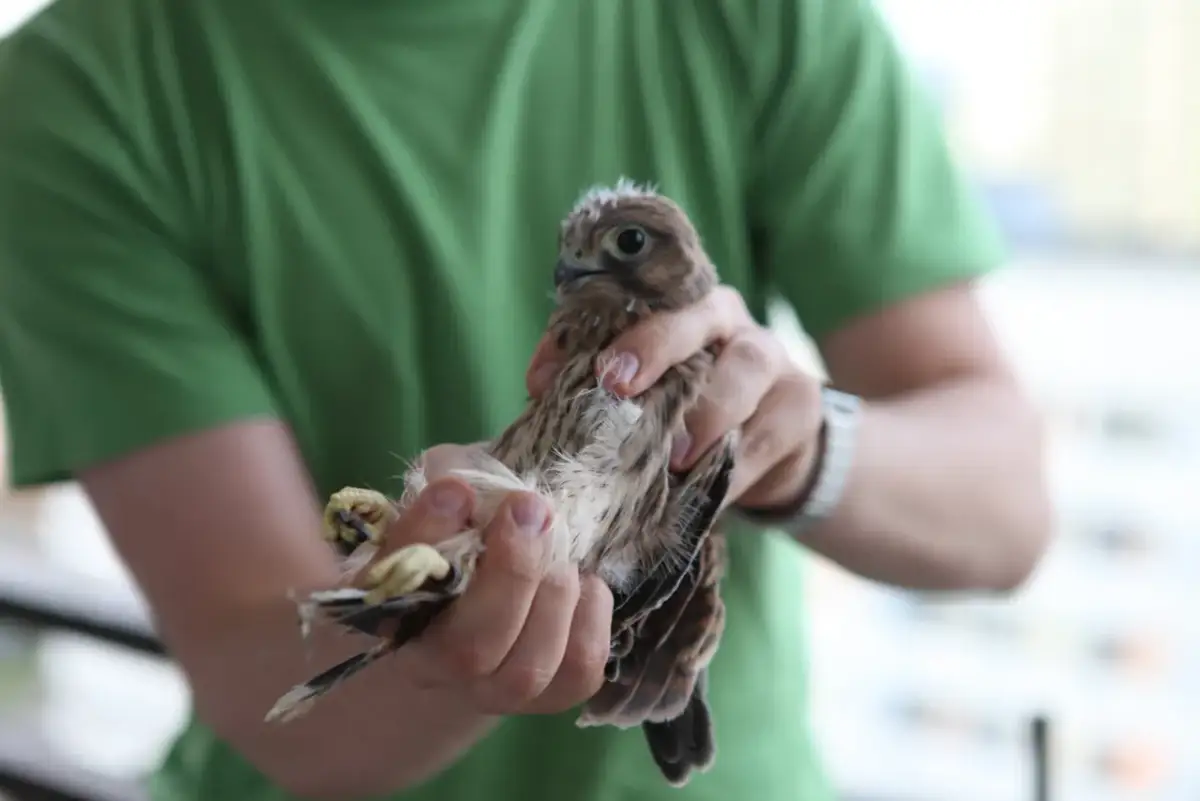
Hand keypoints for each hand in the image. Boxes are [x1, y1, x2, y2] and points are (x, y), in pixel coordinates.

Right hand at [365, 444, 613, 715]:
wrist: (488, 591)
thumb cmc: (464, 531)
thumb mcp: (449, 493)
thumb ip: (451, 477)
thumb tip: (465, 484)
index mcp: (388, 604)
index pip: (393, 580)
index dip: (425, 535)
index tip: (456, 490)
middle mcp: (431, 663)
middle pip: (467, 650)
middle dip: (512, 574)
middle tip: (531, 509)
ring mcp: (490, 690)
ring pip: (526, 670)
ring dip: (554, 596)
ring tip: (560, 554)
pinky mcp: (549, 695)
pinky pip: (579, 672)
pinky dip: (591, 617)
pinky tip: (584, 584)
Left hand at [527, 286, 824, 510]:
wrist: (775, 443)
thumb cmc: (691, 410)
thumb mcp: (649, 394)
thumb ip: (599, 389)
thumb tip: (539, 394)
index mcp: (679, 308)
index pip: (636, 302)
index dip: (595, 333)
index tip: (561, 374)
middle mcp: (728, 321)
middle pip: (697, 317)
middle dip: (654, 347)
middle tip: (617, 386)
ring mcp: (771, 358)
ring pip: (744, 369)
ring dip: (706, 413)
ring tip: (675, 457)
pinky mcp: (800, 405)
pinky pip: (766, 433)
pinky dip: (734, 468)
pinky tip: (708, 494)